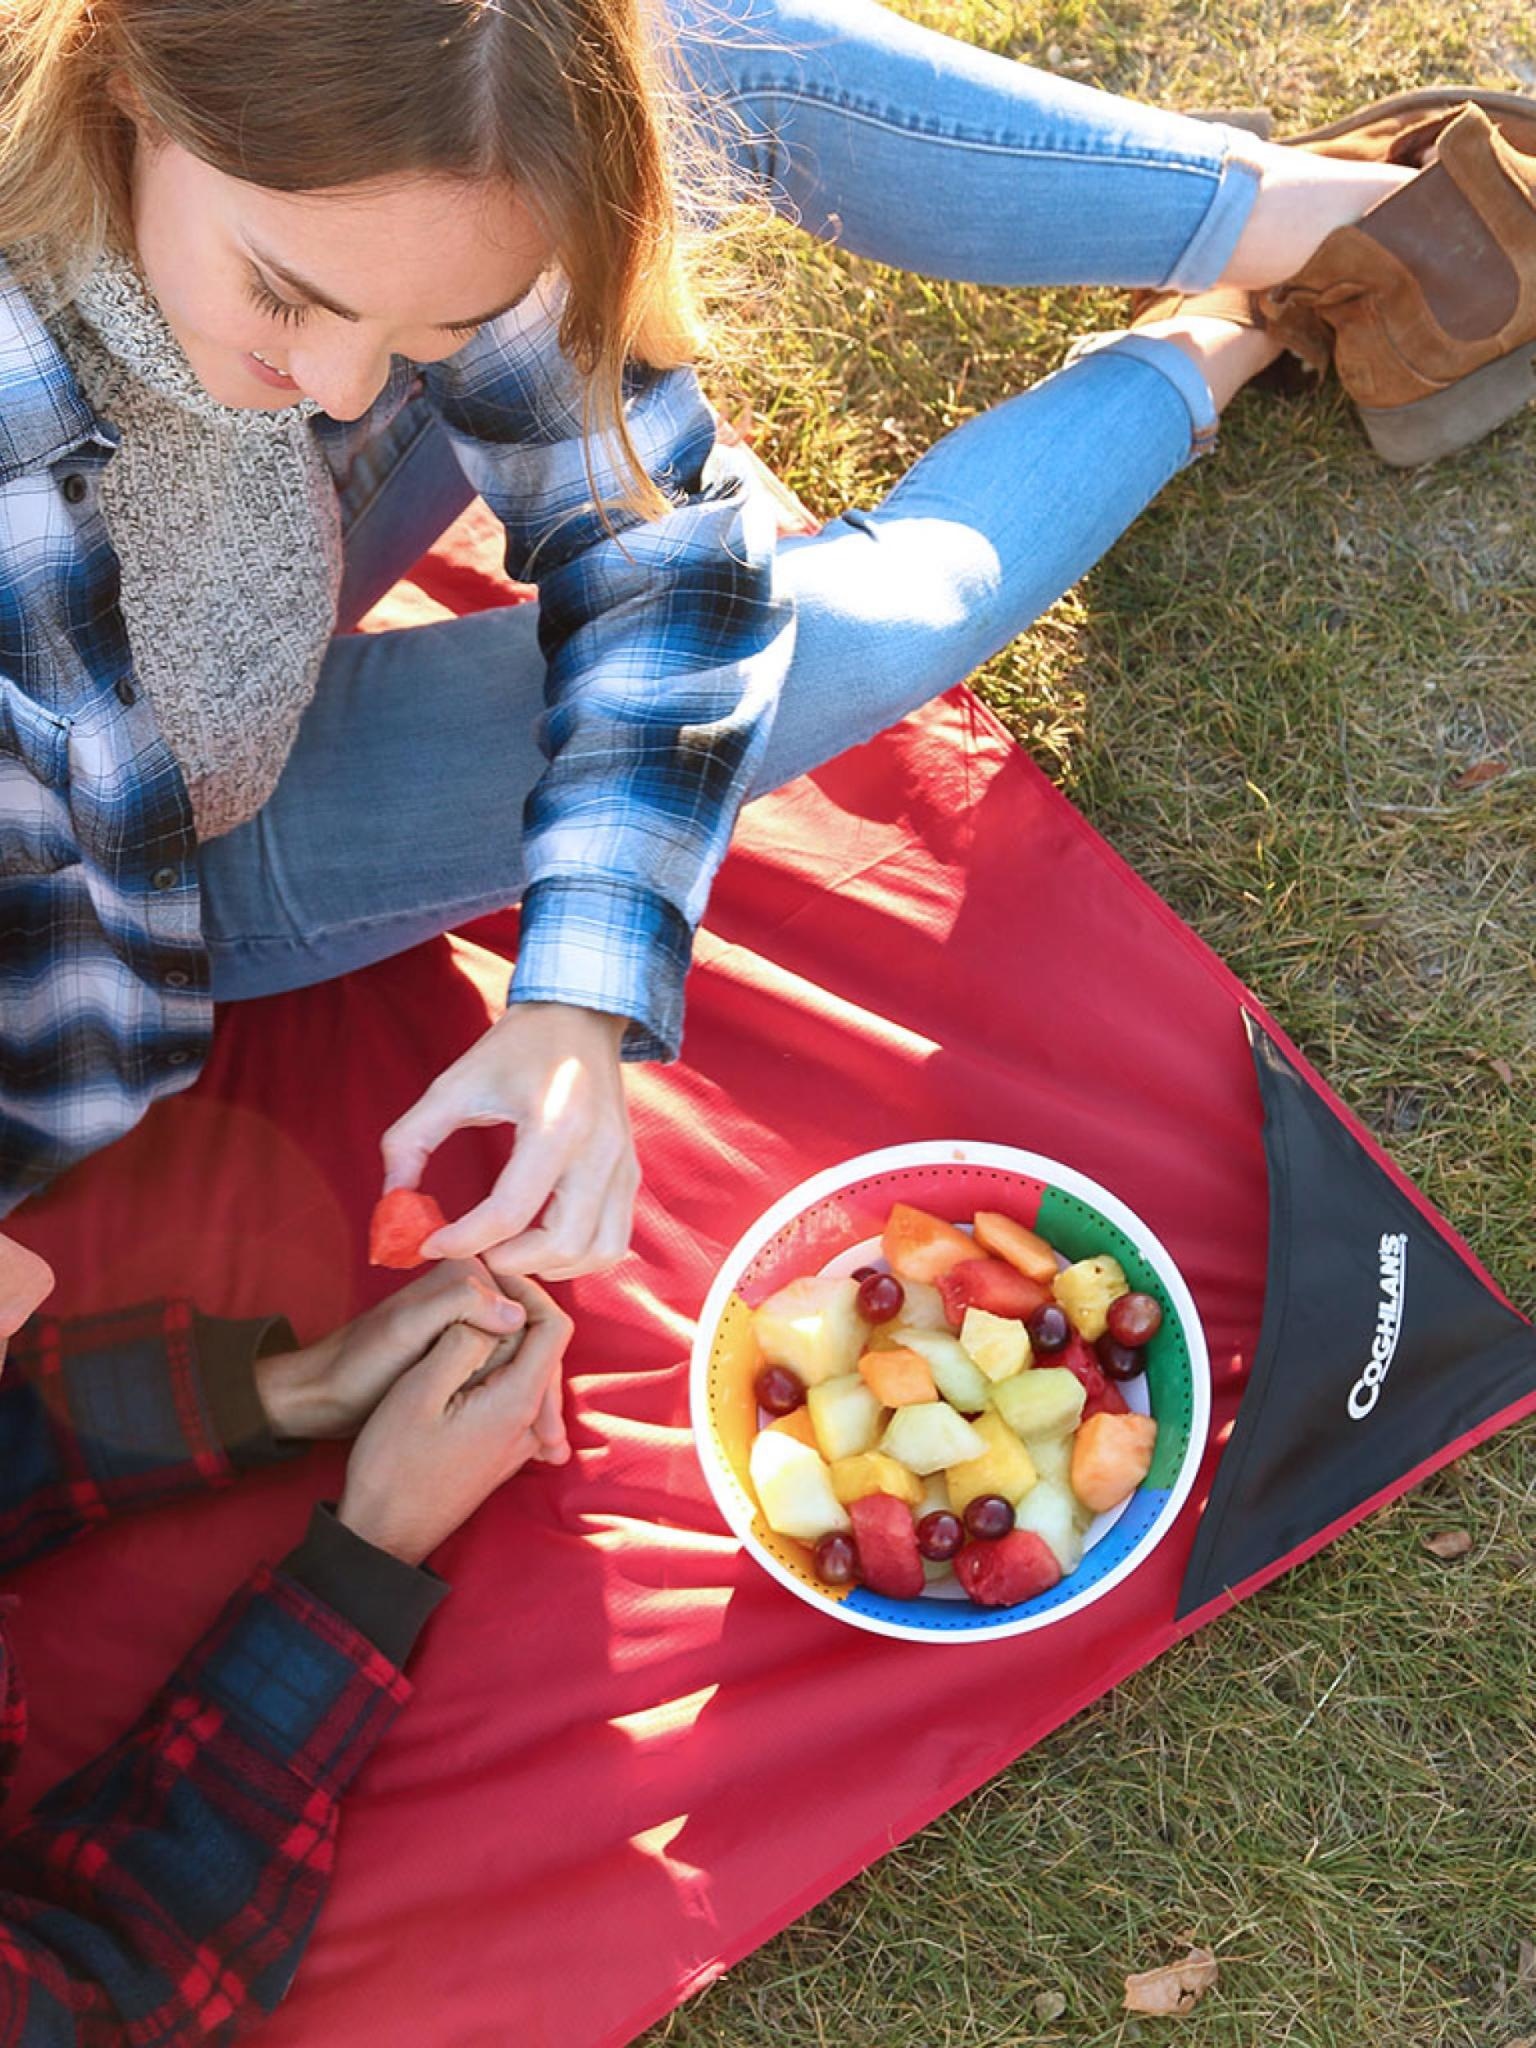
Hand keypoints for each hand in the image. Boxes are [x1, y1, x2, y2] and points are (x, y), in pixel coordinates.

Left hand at [255, 1259, 566, 1463]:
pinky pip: (501, 1373)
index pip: (531, 1308)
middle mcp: (472, 1293)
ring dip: (536, 1403)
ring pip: (519, 1360)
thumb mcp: (405, 1331)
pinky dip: (515, 1404)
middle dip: (546, 1390)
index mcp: (465, 1274)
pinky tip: (526, 1441)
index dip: (546, 1361)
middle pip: (530, 1339)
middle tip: (552, 1445)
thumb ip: (457, 1306)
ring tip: (546, 1451)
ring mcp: (466, 1325)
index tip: (549, 1410)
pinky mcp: (457, 1352)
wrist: (322, 1395)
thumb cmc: (358, 1365)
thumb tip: (517, 1313)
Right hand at [337, 1275, 573, 1565]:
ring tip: (458, 1324)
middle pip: (544, 1346)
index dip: (526, 1290)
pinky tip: (462, 1362)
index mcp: (517, 1401)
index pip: (554, 1326)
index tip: (488, 1275)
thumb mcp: (417, 1391)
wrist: (383, 1533)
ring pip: (529, 1368)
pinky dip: (496, 1368)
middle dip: (512, 1312)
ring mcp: (521, 1440)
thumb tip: (498, 1309)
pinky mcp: (504, 1450)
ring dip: (501, 1341)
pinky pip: (516, 1394)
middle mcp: (532, 1422)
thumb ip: (463, 1343)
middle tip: (467, 1292)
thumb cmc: (391, 1464)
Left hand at [380, 1002, 637, 1281]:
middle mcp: (599, 1151)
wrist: (579, 1016)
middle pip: (562, 1243)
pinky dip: (577, 1256)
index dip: (463, 1239)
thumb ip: (411, 1141)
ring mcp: (622, 1165)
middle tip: (474, 1250)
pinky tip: (540, 1241)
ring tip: (508, 1249)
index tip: (430, 1242)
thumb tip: (391, 1203)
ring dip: (548, 1265)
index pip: (510, 1210)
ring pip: (597, 1252)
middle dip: (509, 1260)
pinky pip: (613, 1240)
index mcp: (555, 1124)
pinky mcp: (630, 1174)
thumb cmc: (515, 1048)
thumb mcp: (454, 1084)